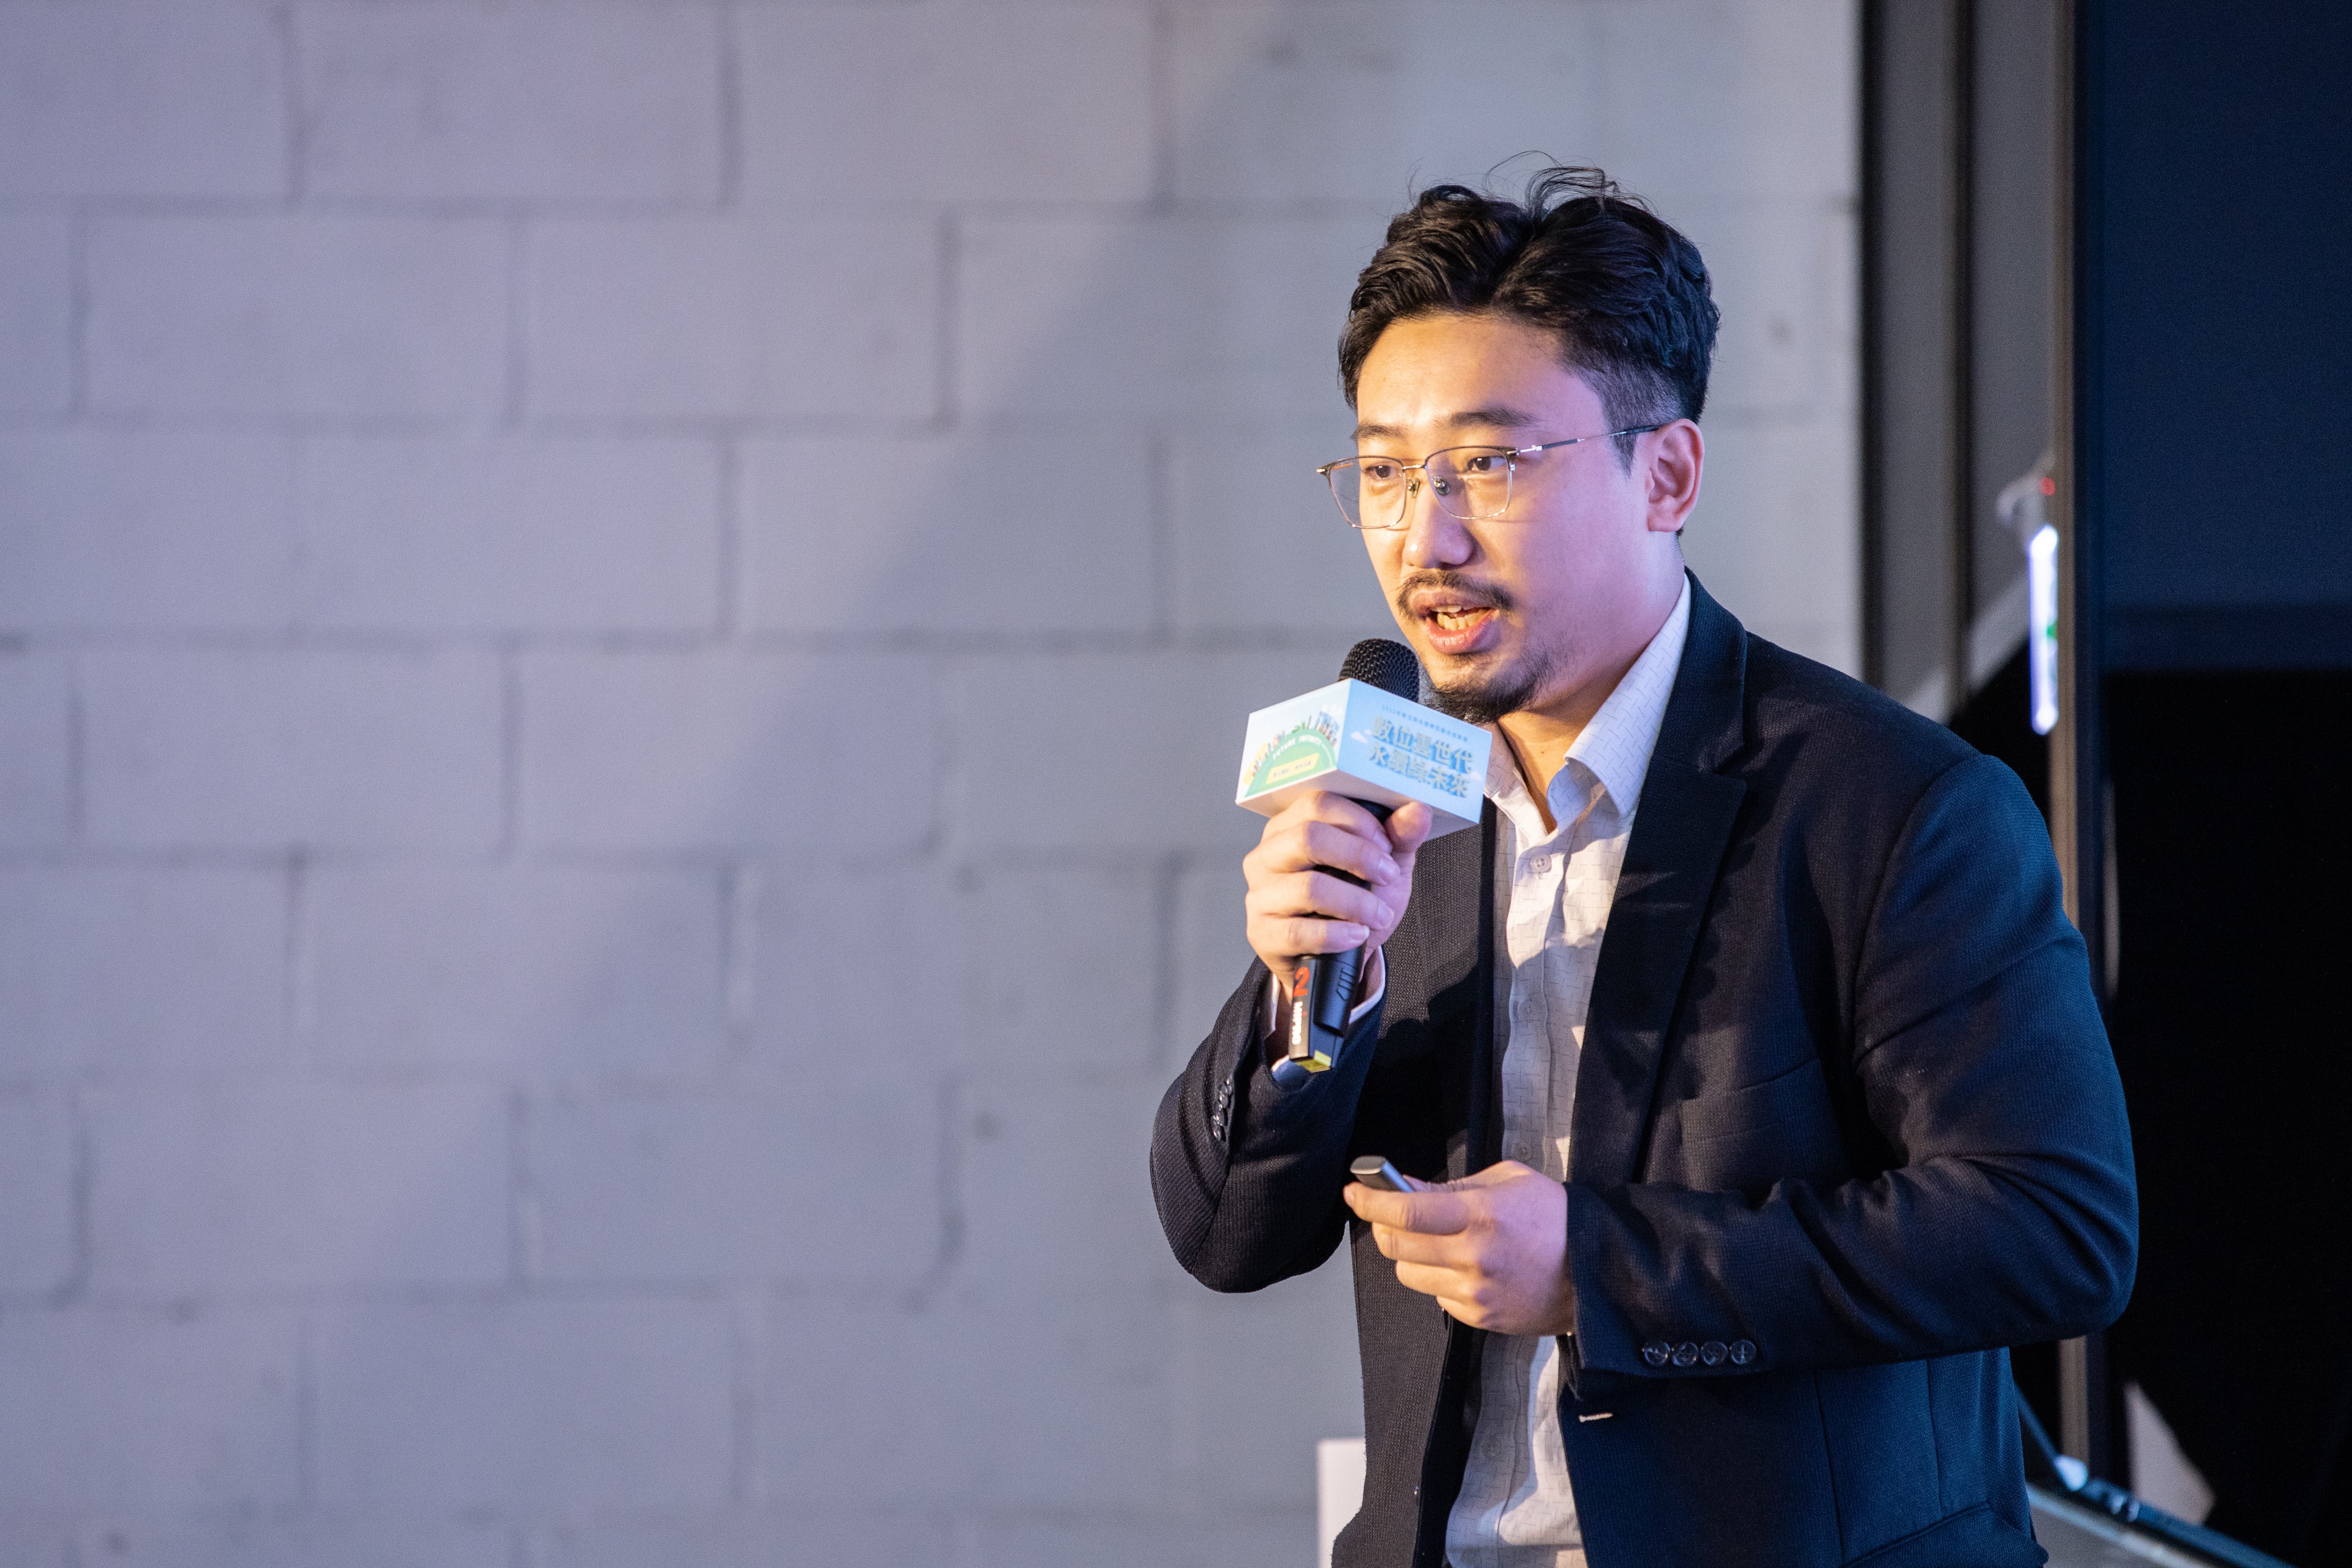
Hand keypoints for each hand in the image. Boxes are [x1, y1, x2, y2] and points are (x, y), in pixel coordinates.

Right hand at [1243, 793, 1433, 992]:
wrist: (1334, 958)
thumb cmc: (1351, 901)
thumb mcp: (1380, 865)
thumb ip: (1399, 837)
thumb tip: (1417, 811)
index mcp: (1290, 826)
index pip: (1317, 804)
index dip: (1358, 821)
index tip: (1386, 844)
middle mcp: (1267, 856)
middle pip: (1308, 838)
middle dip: (1359, 857)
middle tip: (1387, 876)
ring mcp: (1260, 895)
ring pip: (1308, 888)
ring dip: (1356, 903)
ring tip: (1379, 915)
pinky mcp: (1262, 933)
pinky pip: (1297, 931)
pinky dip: (1336, 934)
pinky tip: (1357, 935)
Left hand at [1342, 1161, 1576, 1334]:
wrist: (1597, 1269)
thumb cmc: (1553, 1217)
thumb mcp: (1506, 1181)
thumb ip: (1451, 1188)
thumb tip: (1404, 1188)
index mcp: (1481, 1215)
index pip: (1405, 1211)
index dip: (1370, 1201)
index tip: (1355, 1191)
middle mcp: (1474, 1256)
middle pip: (1396, 1246)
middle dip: (1384, 1227)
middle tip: (1391, 1215)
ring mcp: (1476, 1292)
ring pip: (1409, 1275)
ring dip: (1411, 1256)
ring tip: (1437, 1243)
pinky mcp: (1481, 1317)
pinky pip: (1437, 1297)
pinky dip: (1439, 1281)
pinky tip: (1465, 1268)